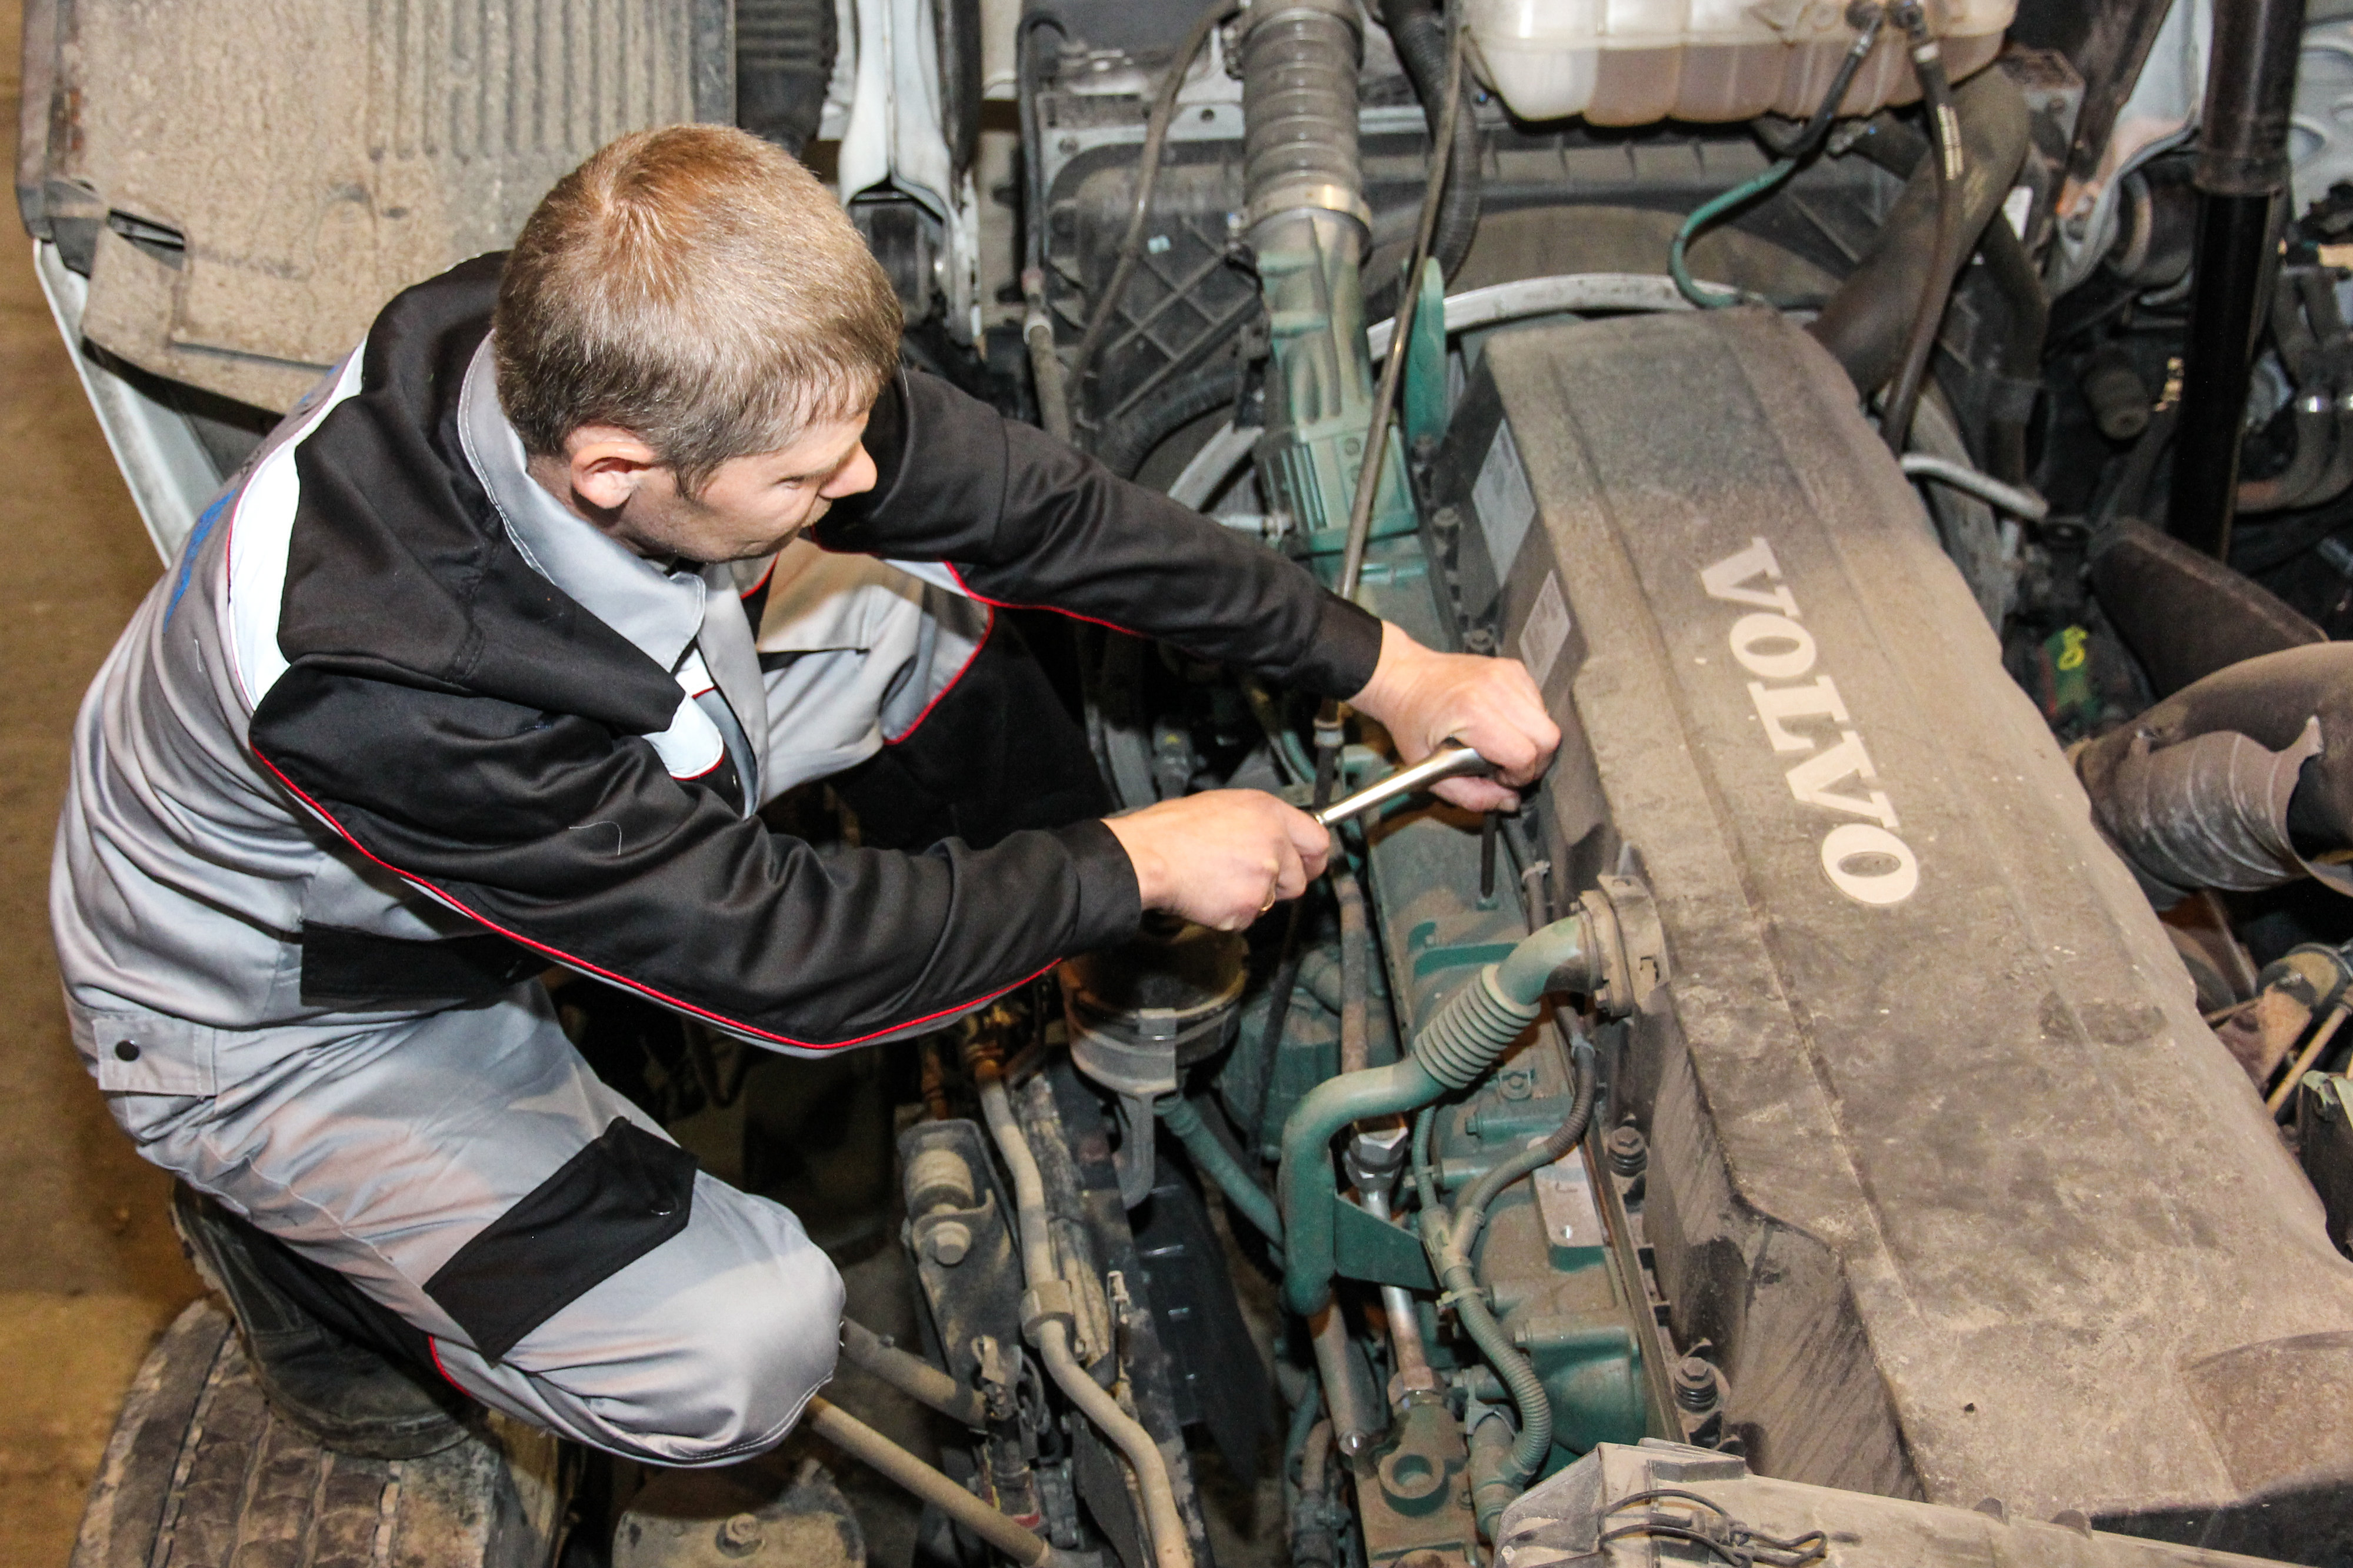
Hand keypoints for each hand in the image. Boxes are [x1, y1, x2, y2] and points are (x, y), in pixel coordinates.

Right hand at [1103, 791, 1331, 930]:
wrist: (1148, 856)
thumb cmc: (1174, 829)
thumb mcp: (1225, 805)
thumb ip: (1260, 822)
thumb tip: (1277, 836)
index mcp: (1269, 812)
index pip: (1318, 840)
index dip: (1312, 858)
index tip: (1306, 865)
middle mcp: (1274, 842)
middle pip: (1301, 878)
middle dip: (1282, 884)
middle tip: (1253, 879)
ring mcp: (1263, 876)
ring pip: (1272, 900)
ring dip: (1253, 897)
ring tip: (1219, 880)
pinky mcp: (1248, 906)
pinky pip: (1248, 918)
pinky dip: (1231, 912)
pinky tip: (1209, 894)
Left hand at [1347, 623, 1560, 811]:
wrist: (1405, 677)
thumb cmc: (1412, 721)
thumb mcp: (1428, 771)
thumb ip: (1471, 796)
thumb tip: (1510, 802)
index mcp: (1472, 712)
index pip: (1524, 754)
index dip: (1518, 776)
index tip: (1499, 778)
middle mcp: (1495, 688)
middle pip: (1549, 737)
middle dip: (1535, 762)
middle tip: (1508, 767)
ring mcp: (1507, 674)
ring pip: (1549, 722)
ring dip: (1532, 741)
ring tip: (1502, 744)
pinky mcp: (1514, 668)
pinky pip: (1540, 704)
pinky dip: (1529, 721)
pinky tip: (1503, 725)